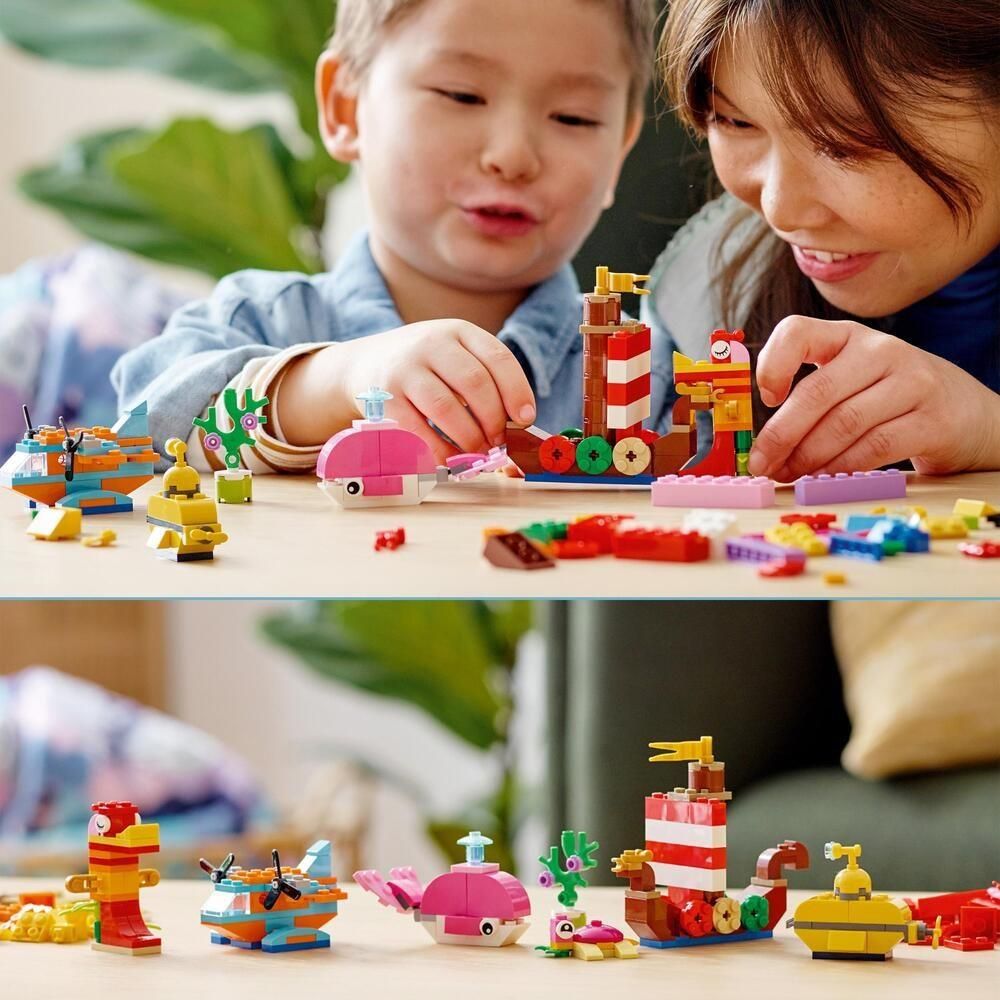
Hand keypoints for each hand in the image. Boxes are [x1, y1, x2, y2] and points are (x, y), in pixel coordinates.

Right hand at [279, 320, 535, 462]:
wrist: (364, 364)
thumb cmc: (425, 367)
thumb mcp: (454, 357)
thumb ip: (484, 381)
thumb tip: (517, 426)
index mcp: (458, 332)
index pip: (498, 358)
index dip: (517, 391)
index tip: (526, 419)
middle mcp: (432, 344)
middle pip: (475, 384)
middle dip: (493, 420)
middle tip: (498, 442)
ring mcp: (405, 369)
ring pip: (446, 408)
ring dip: (469, 438)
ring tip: (478, 452)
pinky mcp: (385, 397)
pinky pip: (418, 429)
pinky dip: (439, 450)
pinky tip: (451, 458)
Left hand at [747, 316, 999, 479]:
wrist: (966, 413)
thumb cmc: (891, 398)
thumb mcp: (852, 379)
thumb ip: (812, 397)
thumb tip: (763, 444)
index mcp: (848, 336)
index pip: (798, 331)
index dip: (772, 364)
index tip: (765, 398)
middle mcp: (881, 352)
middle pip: (817, 392)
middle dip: (781, 434)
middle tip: (761, 463)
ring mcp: (912, 383)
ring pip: (844, 424)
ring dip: (807, 457)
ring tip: (788, 474)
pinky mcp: (932, 421)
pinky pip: (874, 448)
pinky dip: (841, 467)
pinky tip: (823, 477)